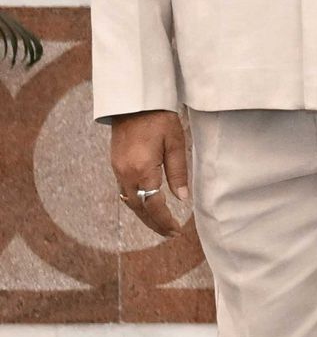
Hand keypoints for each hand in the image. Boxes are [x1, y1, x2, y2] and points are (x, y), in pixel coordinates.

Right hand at [106, 111, 192, 236]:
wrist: (133, 102)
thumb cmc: (159, 119)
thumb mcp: (175, 143)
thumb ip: (178, 172)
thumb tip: (182, 198)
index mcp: (142, 170)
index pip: (154, 205)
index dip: (164, 220)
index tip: (176, 231)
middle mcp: (126, 174)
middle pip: (139, 208)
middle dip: (154, 223)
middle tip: (169, 234)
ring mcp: (118, 170)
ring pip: (129, 201)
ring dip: (144, 215)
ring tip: (159, 225)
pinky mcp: (116, 165)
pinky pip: (124, 191)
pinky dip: (136, 203)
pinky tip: (146, 205)